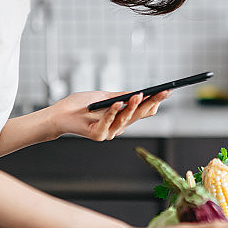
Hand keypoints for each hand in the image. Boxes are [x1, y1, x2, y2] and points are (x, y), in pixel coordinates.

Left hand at [51, 90, 169, 140]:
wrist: (60, 115)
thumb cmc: (81, 105)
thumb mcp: (104, 96)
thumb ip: (120, 96)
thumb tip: (140, 93)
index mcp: (122, 118)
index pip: (142, 111)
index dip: (155, 101)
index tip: (166, 91)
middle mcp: (118, 127)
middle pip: (139, 115)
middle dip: (152, 102)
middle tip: (163, 92)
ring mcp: (109, 132)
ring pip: (125, 119)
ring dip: (132, 106)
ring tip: (139, 95)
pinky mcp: (98, 135)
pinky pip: (108, 123)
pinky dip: (113, 112)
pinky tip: (117, 102)